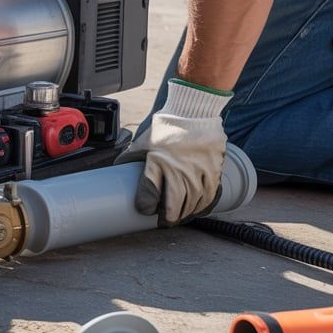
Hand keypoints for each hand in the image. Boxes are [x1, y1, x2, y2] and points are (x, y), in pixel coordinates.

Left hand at [118, 79, 232, 225]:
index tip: (145, 210)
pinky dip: (203, 204)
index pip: (149, 193)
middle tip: (164, 221)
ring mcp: (198, 171)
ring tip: (179, 216)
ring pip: (192, 202)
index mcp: (157, 162)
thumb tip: (118, 168)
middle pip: (173, 204)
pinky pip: (210, 194)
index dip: (145, 206)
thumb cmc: (166, 126)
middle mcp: (178, 170)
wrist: (194, 112)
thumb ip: (132, 156)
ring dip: (185, 213)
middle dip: (168, 216)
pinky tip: (197, 209)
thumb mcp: (143, 141)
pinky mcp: (213, 169)